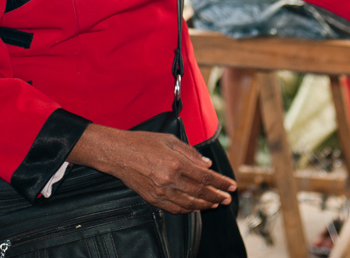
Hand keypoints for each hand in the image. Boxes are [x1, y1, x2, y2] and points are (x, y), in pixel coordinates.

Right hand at [68, 125, 236, 213]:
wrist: (118, 154)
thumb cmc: (143, 142)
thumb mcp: (169, 140)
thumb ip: (190, 153)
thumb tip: (207, 164)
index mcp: (176, 163)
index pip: (205, 177)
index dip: (221, 182)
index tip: (231, 185)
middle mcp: (170, 180)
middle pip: (200, 193)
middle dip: (217, 196)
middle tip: (227, 198)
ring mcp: (161, 192)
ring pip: (190, 204)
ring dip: (205, 205)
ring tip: (215, 204)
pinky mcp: (153, 199)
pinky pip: (175, 209)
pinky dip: (188, 209)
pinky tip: (195, 207)